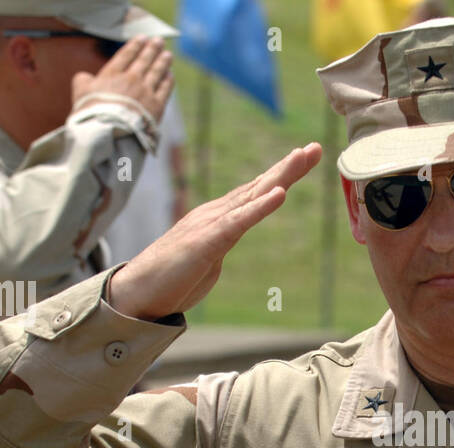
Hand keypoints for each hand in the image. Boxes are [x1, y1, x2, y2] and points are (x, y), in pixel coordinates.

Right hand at [72, 36, 173, 122]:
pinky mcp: (157, 106)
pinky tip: (170, 75)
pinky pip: (165, 89)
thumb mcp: (80, 92)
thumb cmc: (92, 113)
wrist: (110, 132)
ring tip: (168, 54)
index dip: (134, 45)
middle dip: (152, 49)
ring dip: (163, 62)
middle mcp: (131, 79)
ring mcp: (145, 92)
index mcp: (112, 74)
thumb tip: (86, 77)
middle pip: (144, 60)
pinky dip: (168, 80)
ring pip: (157, 72)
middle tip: (158, 41)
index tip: (142, 38)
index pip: (126, 55)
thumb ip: (83, 80)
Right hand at [107, 144, 322, 319]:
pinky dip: (260, 207)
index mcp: (218, 219)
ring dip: (279, 176)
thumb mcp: (206, 258)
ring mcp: (210, 225)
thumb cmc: (171, 280)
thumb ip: (220, 244)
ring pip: (251, 195)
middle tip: (315, 148)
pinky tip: (279, 194)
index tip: (306, 157)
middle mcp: (215, 214)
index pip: (255, 192)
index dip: (282, 174)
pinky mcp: (206, 242)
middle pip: (259, 186)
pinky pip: (239, 222)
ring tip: (302, 156)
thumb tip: (227, 240)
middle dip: (289, 166)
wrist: (137, 293)